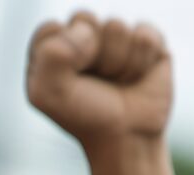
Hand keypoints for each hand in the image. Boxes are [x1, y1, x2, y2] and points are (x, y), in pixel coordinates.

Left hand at [26, 14, 181, 174]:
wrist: (125, 136)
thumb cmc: (83, 115)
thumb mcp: (47, 93)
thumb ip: (50, 54)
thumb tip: (85, 29)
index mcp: (52, 49)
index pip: (51, 28)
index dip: (61, 54)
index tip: (67, 80)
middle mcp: (82, 38)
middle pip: (83, 18)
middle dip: (89, 54)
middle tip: (93, 80)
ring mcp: (115, 38)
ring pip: (115, 25)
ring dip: (115, 62)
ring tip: (115, 81)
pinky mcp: (146, 41)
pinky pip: (143, 34)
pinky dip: (139, 61)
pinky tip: (136, 77)